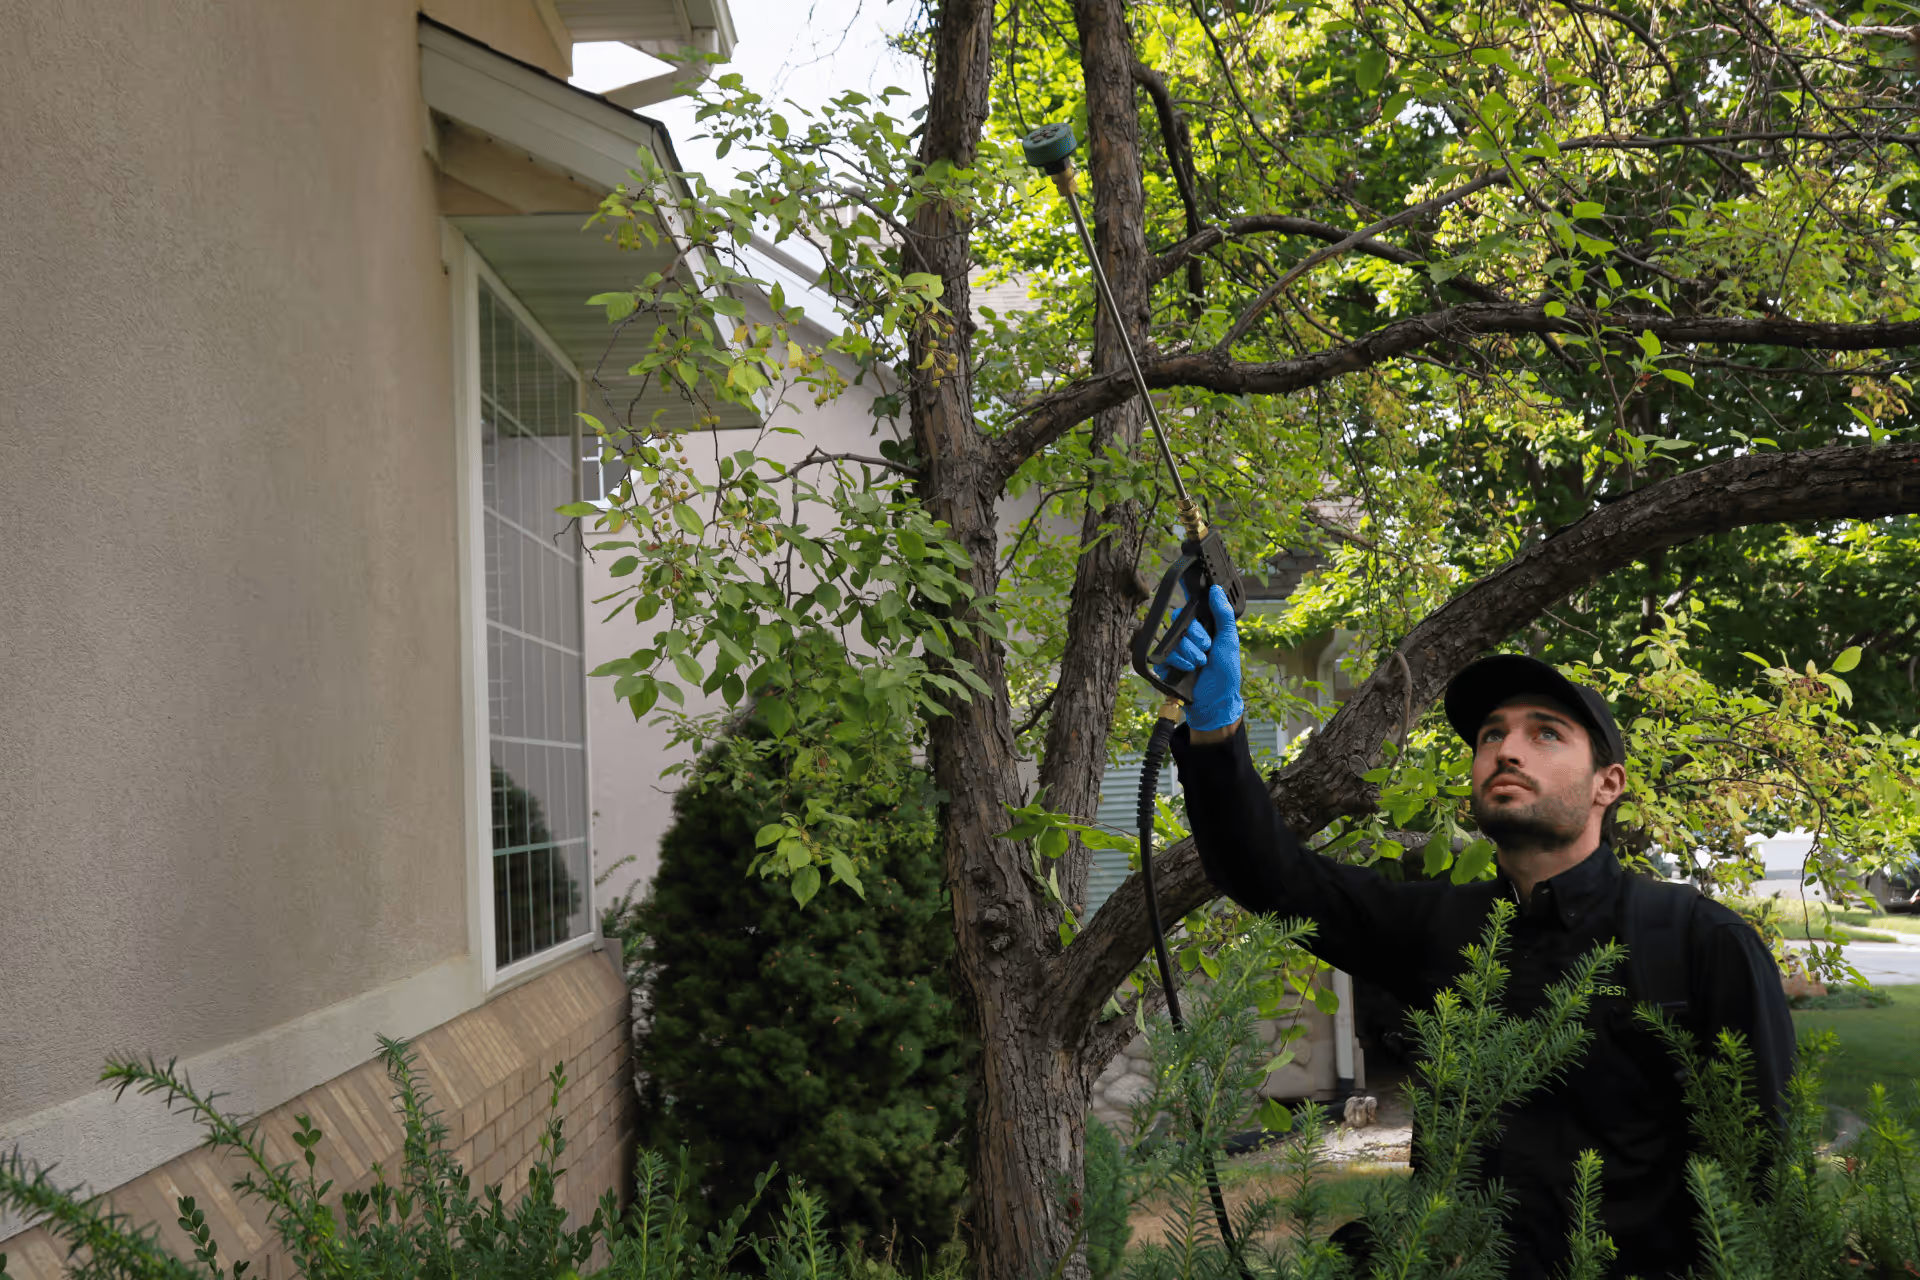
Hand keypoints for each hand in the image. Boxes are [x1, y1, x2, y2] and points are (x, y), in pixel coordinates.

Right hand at [1153, 584, 1243, 732]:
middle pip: (1180, 620)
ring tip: (1200, 664)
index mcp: (1204, 628)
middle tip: (1207, 649)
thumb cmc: (1226, 672)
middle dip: (1197, 636)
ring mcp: (1177, 650)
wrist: (1215, 700)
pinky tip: (1188, 669)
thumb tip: (1216, 590)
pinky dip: (1178, 662)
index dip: (1191, 608)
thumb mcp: (1229, 640)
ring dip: (1190, 652)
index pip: (1191, 609)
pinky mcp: (1167, 664)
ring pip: (1174, 638)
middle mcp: (1189, 636)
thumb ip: (1223, 614)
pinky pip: (1164, 654)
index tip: (1196, 609)